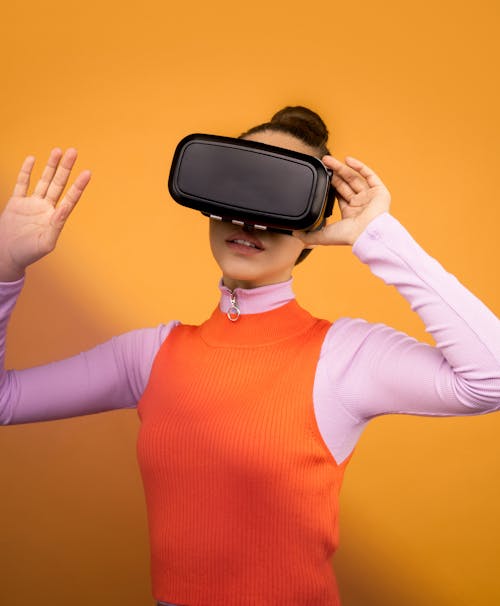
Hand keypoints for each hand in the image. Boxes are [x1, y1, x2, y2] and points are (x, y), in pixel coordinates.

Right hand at [0, 148, 90, 280]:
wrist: (6, 256)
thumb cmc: (28, 254)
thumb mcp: (46, 242)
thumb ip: (57, 225)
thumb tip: (64, 208)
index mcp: (55, 218)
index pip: (70, 198)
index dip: (79, 186)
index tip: (87, 173)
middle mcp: (46, 208)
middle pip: (58, 184)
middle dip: (66, 168)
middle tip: (73, 151)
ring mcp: (31, 204)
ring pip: (43, 181)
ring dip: (50, 166)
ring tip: (58, 150)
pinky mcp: (16, 203)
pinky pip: (22, 183)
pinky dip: (26, 171)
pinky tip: (32, 159)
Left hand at [293, 155, 390, 246]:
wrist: (367, 233)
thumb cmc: (349, 236)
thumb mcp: (323, 236)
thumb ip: (308, 236)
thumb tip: (295, 234)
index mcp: (350, 214)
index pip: (339, 196)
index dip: (330, 185)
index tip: (322, 177)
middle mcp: (361, 205)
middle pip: (346, 184)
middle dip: (334, 174)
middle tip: (324, 164)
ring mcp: (370, 197)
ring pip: (355, 178)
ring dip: (342, 168)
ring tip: (329, 160)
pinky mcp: (380, 192)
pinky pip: (370, 176)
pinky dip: (360, 167)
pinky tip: (348, 160)